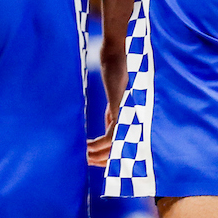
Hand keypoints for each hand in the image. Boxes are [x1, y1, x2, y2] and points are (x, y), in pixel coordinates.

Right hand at [87, 43, 128, 166]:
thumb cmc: (116, 71)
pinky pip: (110, 137)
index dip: (110, 155)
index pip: (123, 145)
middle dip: (104, 160)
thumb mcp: (115, 97)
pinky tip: (87, 147)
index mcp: (132, 118)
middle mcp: (133, 119)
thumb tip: (108, 125)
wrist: (117, 54)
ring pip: (114, 147)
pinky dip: (98, 145)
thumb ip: (113, 112)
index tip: (95, 160)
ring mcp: (128, 116)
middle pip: (120, 150)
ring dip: (99, 155)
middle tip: (88, 162)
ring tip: (85, 157)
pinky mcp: (120, 111)